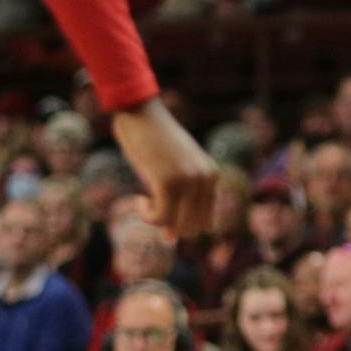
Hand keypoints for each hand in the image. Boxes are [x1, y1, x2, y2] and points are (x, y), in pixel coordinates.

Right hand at [111, 98, 218, 236]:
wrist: (140, 112)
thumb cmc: (152, 140)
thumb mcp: (172, 170)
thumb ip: (179, 198)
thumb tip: (171, 239)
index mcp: (212, 175)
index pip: (206, 220)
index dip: (183, 225)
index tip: (162, 215)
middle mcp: (206, 179)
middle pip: (193, 227)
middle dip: (170, 226)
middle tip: (150, 207)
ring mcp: (190, 181)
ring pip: (178, 226)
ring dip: (158, 222)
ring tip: (144, 201)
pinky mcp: (169, 182)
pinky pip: (161, 217)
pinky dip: (147, 216)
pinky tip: (139, 200)